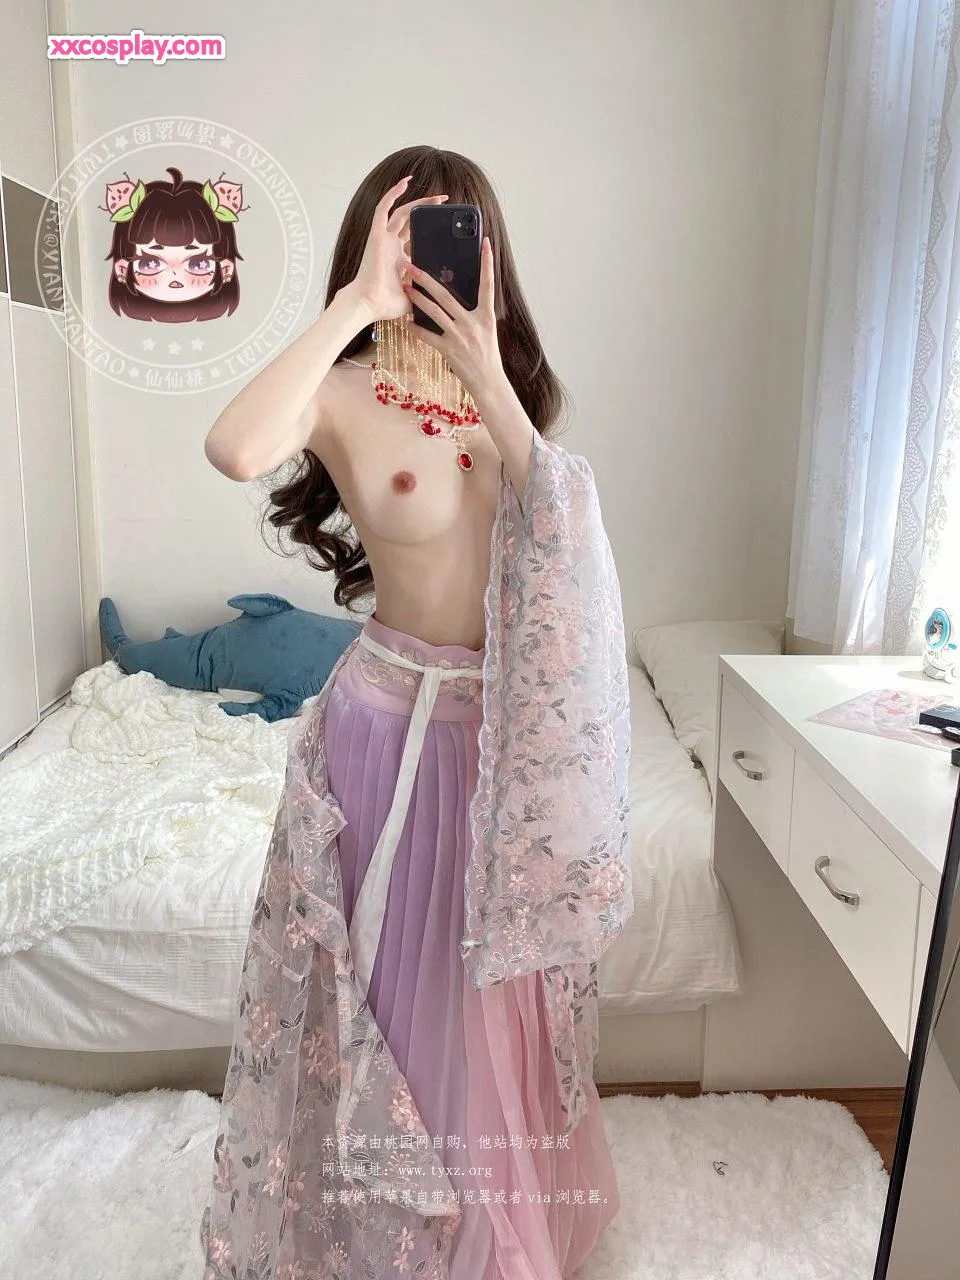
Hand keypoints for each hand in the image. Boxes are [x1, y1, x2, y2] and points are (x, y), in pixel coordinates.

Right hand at [350, 176, 447, 321]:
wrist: (369, 304)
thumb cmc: (386, 305)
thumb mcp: (415, 297)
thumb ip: (427, 293)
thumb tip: (445, 299)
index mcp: (399, 259)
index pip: (416, 239)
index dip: (429, 231)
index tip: (446, 227)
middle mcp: (391, 246)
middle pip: (411, 221)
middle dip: (428, 211)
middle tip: (445, 204)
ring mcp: (383, 239)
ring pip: (402, 212)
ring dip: (418, 201)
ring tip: (437, 196)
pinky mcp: (376, 234)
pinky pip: (383, 208)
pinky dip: (392, 194)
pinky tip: (405, 183)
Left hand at [402, 236, 505, 402]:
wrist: (488, 382)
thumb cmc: (488, 355)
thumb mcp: (487, 330)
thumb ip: (476, 312)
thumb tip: (462, 295)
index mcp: (486, 316)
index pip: (488, 284)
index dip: (487, 263)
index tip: (485, 243)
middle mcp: (473, 323)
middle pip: (446, 295)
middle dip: (426, 279)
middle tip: (411, 265)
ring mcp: (459, 337)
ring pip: (433, 312)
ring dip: (417, 298)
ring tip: (405, 287)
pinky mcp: (448, 350)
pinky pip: (427, 336)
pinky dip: (416, 328)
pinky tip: (406, 321)